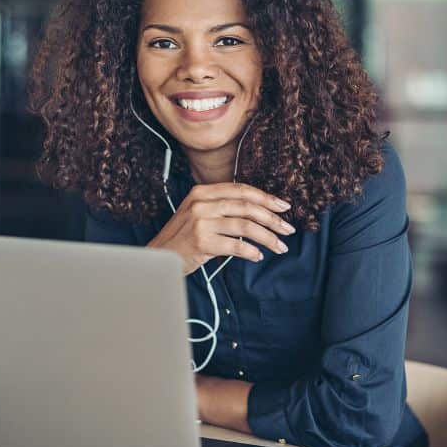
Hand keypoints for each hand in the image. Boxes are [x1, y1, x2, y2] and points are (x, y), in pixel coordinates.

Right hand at [146, 183, 295, 274]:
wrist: (158, 256)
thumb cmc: (182, 237)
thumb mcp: (197, 213)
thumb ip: (221, 207)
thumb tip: (258, 211)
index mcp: (202, 192)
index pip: (241, 190)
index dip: (266, 198)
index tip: (283, 207)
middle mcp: (201, 203)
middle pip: (247, 207)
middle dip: (272, 218)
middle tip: (288, 229)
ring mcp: (200, 222)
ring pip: (245, 226)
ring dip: (267, 237)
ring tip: (280, 247)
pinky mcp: (201, 242)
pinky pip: (235, 246)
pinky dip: (251, 251)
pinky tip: (258, 256)